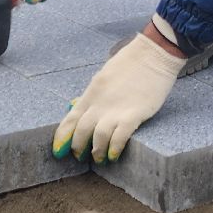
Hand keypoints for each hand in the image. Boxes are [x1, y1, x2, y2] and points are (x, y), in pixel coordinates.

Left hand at [51, 31, 183, 162]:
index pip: (70, 120)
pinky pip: (120, 136)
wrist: (153, 53)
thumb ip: (93, 94)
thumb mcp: (104, 76)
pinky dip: (114, 148)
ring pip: (98, 137)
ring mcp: (117, 109)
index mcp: (91, 93)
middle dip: (78, 147)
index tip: (59, 151)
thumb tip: (77, 106)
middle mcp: (100, 103)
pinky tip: (113, 155)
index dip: (62, 137)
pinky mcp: (134, 114)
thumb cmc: (130, 63)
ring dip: (97, 151)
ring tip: (99, 159)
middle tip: (80, 157)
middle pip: (81, 131)